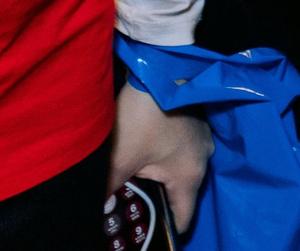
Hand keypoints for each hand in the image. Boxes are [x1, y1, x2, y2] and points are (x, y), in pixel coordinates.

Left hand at [110, 80, 210, 233]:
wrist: (158, 65)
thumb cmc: (142, 115)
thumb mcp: (118, 158)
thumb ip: (106, 191)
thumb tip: (94, 214)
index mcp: (190, 175)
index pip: (184, 218)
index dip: (167, 231)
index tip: (149, 233)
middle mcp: (205, 158)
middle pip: (183, 193)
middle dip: (162, 201)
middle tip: (137, 204)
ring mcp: (203, 137)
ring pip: (184, 169)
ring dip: (165, 176)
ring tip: (141, 179)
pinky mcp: (196, 120)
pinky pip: (184, 149)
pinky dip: (169, 155)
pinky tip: (150, 151)